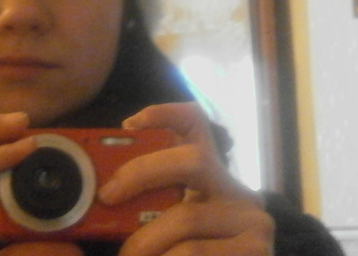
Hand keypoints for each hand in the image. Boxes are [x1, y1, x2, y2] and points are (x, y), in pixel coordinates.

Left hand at [98, 103, 273, 255]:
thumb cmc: (191, 252)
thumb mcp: (171, 224)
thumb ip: (150, 205)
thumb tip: (102, 195)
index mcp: (213, 177)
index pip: (196, 126)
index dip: (163, 115)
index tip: (128, 125)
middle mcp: (238, 192)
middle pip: (193, 159)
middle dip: (142, 172)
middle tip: (107, 196)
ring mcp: (252, 221)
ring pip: (186, 217)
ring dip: (145, 241)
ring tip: (126, 255)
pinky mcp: (255, 251)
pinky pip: (194, 250)